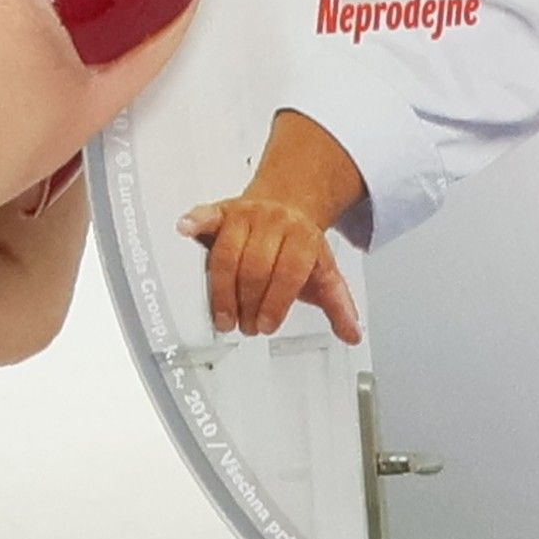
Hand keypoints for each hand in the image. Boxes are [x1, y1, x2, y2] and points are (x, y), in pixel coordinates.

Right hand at [176, 198, 361, 343]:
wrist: (289, 203)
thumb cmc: (301, 246)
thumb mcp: (325, 273)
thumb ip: (339, 305)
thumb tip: (353, 334)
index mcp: (304, 237)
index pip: (289, 272)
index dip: (276, 301)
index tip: (266, 325)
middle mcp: (275, 222)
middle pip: (255, 266)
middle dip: (248, 302)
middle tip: (244, 326)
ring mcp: (247, 215)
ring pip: (228, 252)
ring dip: (222, 290)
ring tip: (223, 317)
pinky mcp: (223, 210)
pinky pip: (208, 214)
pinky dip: (195, 221)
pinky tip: (185, 229)